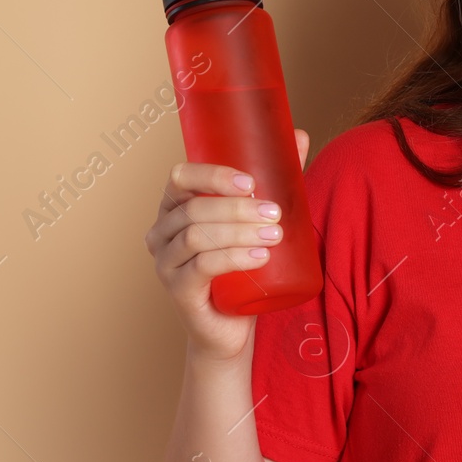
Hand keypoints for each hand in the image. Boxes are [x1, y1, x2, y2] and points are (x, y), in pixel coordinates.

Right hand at [143, 129, 310, 360]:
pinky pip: (201, 268)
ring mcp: (165, 263)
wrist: (232, 327)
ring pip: (196, 236)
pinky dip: (233, 258)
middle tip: (275, 213)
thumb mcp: (258, 219)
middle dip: (238, 208)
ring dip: (239, 231)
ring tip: (274, 235)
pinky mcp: (178, 291)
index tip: (252, 183)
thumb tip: (299, 135)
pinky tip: (259, 257)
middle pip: (194, 209)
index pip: (181, 177)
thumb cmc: (243, 267)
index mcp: (175, 207)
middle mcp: (162, 232)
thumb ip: (275, 178)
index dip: (213, 175)